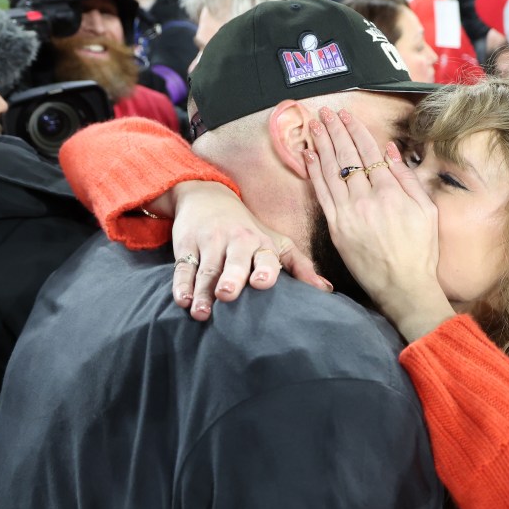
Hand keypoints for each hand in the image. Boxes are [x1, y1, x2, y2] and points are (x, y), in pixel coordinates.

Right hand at [157, 180, 328, 320]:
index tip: (263, 283)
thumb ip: (300, 266)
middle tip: (227, 295)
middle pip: (233, 262)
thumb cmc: (249, 228)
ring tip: (201, 312)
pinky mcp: (186, 246)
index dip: (264, 269)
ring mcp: (209, 243)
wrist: (207, 196)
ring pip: (206, 269)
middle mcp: (235, 241)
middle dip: (231, 278)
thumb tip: (327, 290)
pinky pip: (183, 267)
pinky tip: (182, 301)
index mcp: (260, 243)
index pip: (265, 257)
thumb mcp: (277, 242)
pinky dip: (181, 284)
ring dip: (203, 292)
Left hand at [303, 107, 454, 341]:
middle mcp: (367, 199)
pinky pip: (322, 194)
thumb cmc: (420, 251)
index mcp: (391, 192)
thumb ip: (407, 178)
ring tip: (314, 126)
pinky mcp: (337, 228)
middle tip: (326, 112)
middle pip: (347, 156)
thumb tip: (391, 151)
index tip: (348, 115)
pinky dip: (314, 173)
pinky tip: (309, 156)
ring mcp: (349, 214)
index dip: (356, 130)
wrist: (403, 286)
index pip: (369, 152)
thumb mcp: (426, 211)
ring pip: (331, 171)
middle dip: (335, 131)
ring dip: (321, 145)